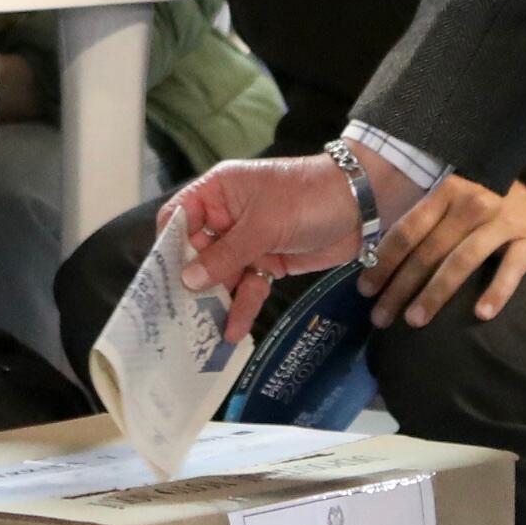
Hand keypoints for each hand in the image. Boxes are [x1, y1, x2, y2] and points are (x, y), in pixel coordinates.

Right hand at [165, 146, 424, 342]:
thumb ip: (227, 253)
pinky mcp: (268, 261)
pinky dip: (241, 306)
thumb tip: (188, 280)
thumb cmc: (310, 197)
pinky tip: (231, 332)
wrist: (363, 204)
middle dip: (189, 283)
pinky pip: (247, 286)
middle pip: (196, 251)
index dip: (169, 245)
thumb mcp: (265, 224)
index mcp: (219, 191)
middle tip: (175, 317)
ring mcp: (248, 240)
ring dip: (214, 301)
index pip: (179, 217)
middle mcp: (228, 216)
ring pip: (221, 274)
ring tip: (200, 333)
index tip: (162, 279)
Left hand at [359, 175, 525, 329]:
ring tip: (415, 320)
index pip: (409, 229)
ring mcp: (504, 220)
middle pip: (429, 250)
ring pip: (462, 260)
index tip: (365, 290)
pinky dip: (496, 291)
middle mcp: (474, 202)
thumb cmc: (493, 205)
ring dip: (435, 293)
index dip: (385, 261)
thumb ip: (429, 222)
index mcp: (449, 190)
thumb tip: (380, 261)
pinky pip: (511, 269)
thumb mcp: (458, 202)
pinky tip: (481, 315)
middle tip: (382, 318)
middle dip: (401, 286)